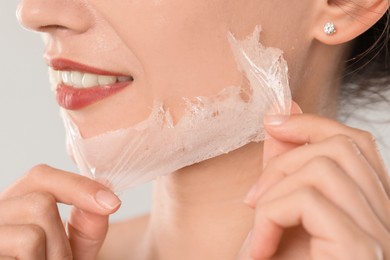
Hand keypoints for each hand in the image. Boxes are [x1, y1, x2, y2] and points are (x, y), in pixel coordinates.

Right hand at [0, 165, 120, 259]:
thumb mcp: (74, 248)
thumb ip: (89, 225)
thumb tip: (106, 198)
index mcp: (16, 203)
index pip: (41, 175)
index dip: (80, 186)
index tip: (113, 203)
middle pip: (41, 202)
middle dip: (63, 239)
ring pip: (35, 229)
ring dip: (56, 256)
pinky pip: (28, 243)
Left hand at [239, 105, 389, 258]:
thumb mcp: (283, 217)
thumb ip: (285, 169)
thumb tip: (279, 118)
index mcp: (372, 208)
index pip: (357, 143)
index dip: (314, 123)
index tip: (273, 122)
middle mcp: (388, 218)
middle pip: (344, 146)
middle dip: (285, 158)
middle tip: (252, 198)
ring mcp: (381, 235)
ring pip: (327, 167)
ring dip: (274, 191)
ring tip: (255, 228)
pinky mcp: (360, 250)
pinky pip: (310, 201)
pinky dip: (271, 217)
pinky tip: (258, 249)